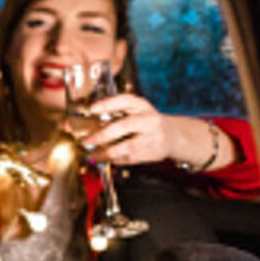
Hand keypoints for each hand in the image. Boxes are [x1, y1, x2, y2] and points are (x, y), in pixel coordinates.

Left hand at [82, 96, 230, 171]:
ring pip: (126, 148)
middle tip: (87, 141)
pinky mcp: (152, 153)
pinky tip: (105, 158)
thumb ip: (116, 112)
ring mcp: (152, 138)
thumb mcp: (136, 110)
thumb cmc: (146, 121)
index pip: (125, 101)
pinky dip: (115, 160)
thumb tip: (87, 118)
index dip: (108, 104)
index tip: (92, 109)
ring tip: (92, 154)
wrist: (172, 136)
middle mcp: (149, 120)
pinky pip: (130, 159)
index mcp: (142, 106)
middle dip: (103, 135)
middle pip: (124, 126)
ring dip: (105, 153)